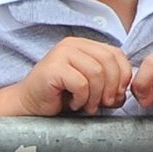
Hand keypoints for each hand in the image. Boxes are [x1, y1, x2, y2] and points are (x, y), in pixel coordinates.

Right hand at [13, 37, 133, 114]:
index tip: (117, 95)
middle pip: (108, 62)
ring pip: (96, 72)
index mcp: (83, 44)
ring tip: (88, 106)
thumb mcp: (90, 86)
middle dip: (112, 87)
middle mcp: (72, 44)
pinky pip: (81, 83)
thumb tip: (124, 93)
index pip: (116, 53)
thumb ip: (108, 83)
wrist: (28, 104)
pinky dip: (82, 99)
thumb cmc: (59, 96)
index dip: (123, 75)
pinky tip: (73, 104)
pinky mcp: (52, 68)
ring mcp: (60, 54)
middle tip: (105, 104)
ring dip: (96, 95)